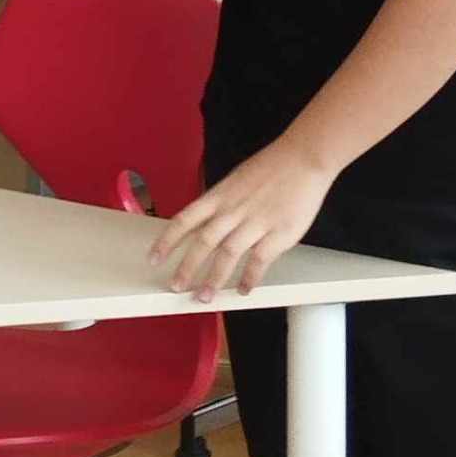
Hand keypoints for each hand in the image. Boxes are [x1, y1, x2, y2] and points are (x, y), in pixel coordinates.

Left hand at [149, 138, 334, 299]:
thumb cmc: (268, 169)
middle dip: (187, 266)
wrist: (301, 159)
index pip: (185, 220)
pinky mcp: (279, 233)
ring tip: (205, 297)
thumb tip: (200, 224)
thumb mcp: (233, 182)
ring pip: (228, 253)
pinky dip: (251, 277)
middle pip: (203, 241)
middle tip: (175, 286)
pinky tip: (244, 290)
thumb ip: (218, 204)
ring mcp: (255, 222)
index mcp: (218, 196)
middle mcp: (232, 210)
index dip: (167, 240)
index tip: (154, 258)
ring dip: (215, 278)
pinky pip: (260, 259)